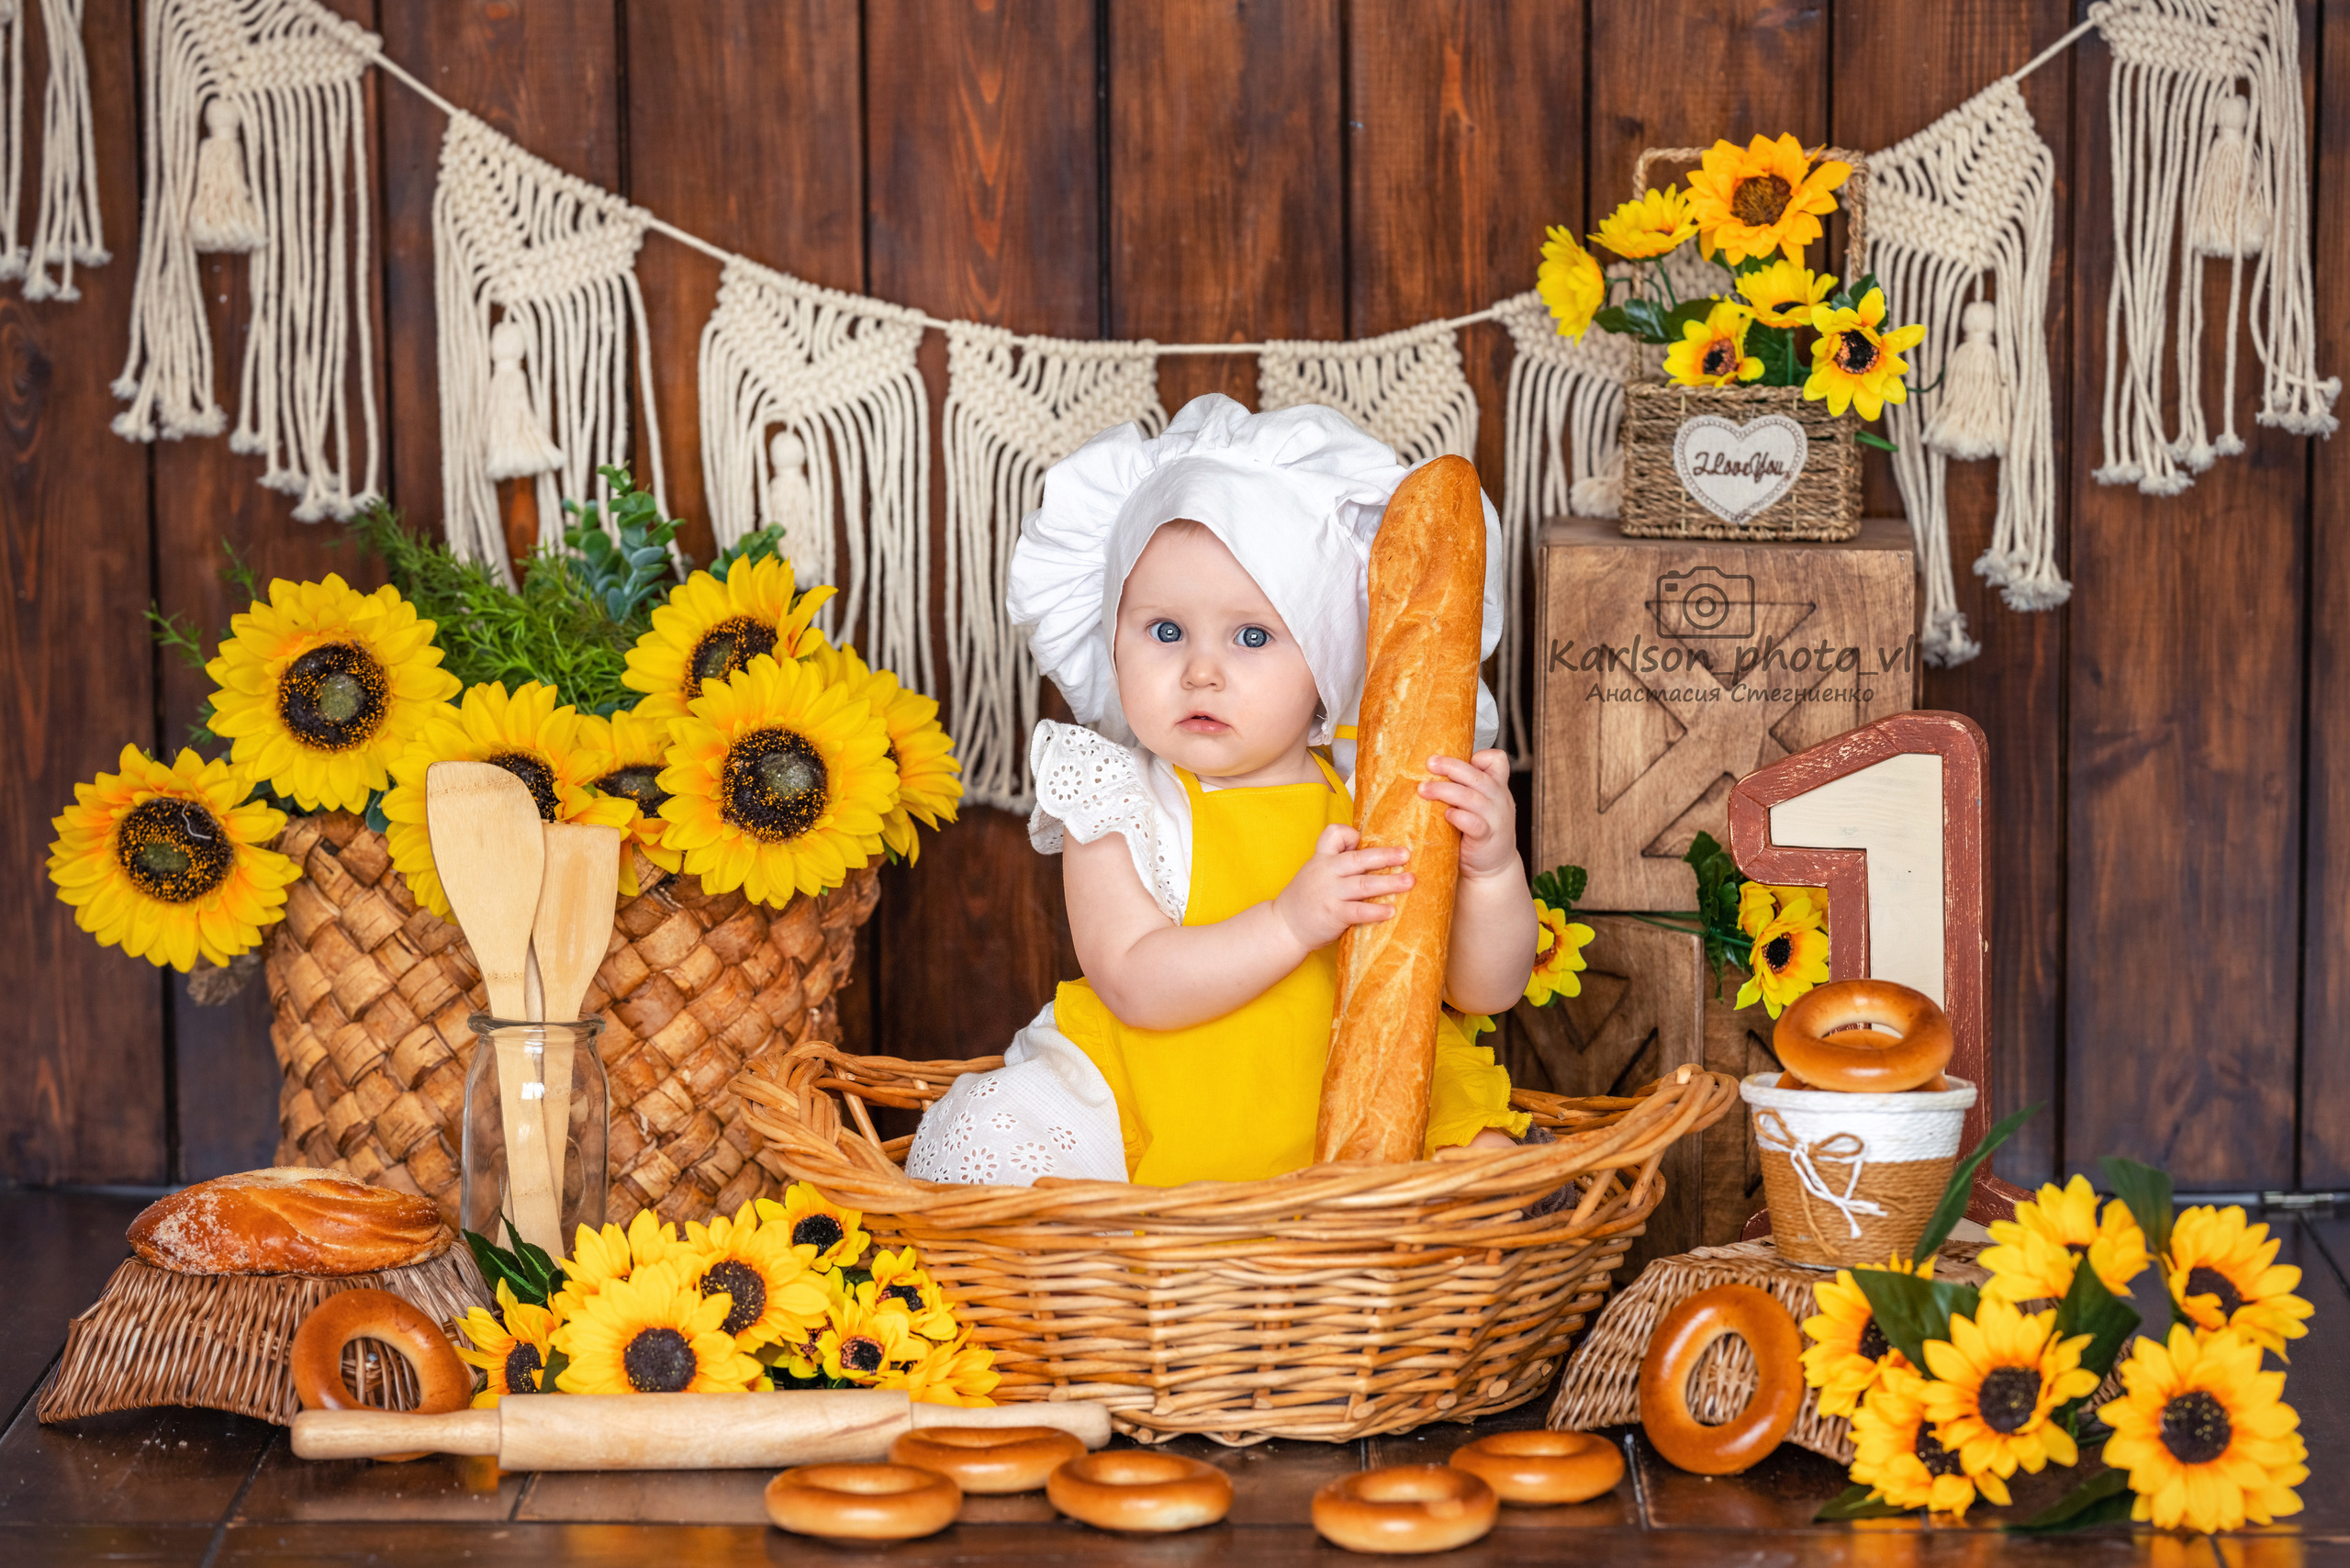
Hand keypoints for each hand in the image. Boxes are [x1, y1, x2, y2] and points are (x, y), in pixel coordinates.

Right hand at [1271, 824, 1412, 951]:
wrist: (1284, 926)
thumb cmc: (1306, 898)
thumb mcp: (1316, 872)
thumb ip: (1338, 864)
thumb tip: (1373, 858)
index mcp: (1322, 859)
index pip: (1333, 835)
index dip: (1350, 835)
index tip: (1365, 840)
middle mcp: (1326, 872)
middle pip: (1358, 859)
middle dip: (1385, 856)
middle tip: (1406, 855)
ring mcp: (1329, 893)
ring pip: (1363, 884)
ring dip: (1389, 883)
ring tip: (1409, 881)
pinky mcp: (1333, 914)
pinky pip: (1358, 910)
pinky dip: (1375, 910)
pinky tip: (1391, 911)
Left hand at [1420, 750, 1520, 880]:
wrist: (1492, 867)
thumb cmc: (1478, 830)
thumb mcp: (1478, 804)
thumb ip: (1464, 788)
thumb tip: (1428, 770)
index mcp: (1497, 786)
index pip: (1498, 760)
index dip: (1479, 756)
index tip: (1454, 757)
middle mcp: (1499, 799)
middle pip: (1477, 776)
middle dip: (1451, 766)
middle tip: (1429, 764)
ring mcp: (1495, 818)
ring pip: (1471, 798)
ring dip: (1445, 791)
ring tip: (1423, 789)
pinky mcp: (1487, 837)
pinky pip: (1474, 823)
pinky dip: (1458, 816)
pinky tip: (1446, 815)